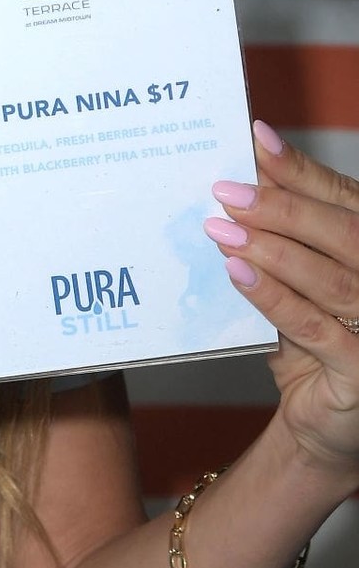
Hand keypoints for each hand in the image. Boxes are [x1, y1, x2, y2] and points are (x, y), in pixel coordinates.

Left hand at [204, 122, 358, 487]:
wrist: (326, 427)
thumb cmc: (317, 345)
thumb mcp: (302, 288)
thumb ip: (286, 243)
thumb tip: (238, 186)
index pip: (346, 201)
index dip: (301, 170)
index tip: (257, 140)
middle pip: (342, 233)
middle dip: (281, 207)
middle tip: (226, 190)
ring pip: (329, 279)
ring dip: (271, 250)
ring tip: (221, 228)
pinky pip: (316, 329)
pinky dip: (274, 298)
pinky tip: (237, 273)